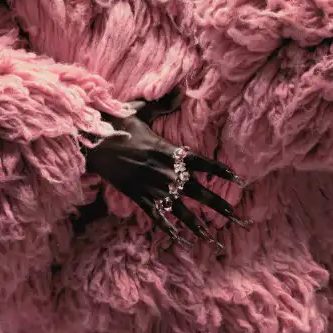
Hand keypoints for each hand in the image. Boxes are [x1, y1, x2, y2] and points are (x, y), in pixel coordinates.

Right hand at [86, 86, 251, 248]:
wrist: (93, 143)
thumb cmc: (116, 125)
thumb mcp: (141, 110)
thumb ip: (162, 104)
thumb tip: (180, 93)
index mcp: (169, 151)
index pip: (202, 163)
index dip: (221, 171)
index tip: (238, 180)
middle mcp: (165, 172)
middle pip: (198, 191)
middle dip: (218, 205)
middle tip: (237, 217)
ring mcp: (152, 187)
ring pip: (180, 209)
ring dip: (197, 224)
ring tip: (212, 237)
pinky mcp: (138, 197)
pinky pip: (156, 216)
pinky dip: (167, 228)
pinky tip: (178, 239)